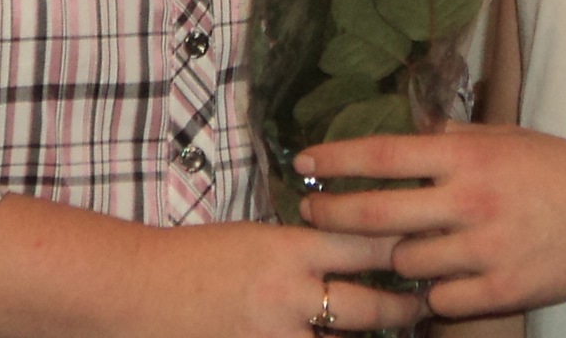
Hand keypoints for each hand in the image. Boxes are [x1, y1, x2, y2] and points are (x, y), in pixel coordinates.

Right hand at [0, 199, 424, 337]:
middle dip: (406, 308)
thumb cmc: (195, 258)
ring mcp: (275, 335)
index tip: (431, 246)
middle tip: (429, 304)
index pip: (365, 242)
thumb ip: (301, 245)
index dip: (404, 247)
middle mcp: (289, 294)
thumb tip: (348, 242)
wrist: (134, 289)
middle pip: (370, 305)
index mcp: (288, 249)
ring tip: (401, 326)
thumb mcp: (254, 237)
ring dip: (367, 332)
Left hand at [294, 126, 565, 319]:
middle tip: (311, 216)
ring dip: (396, 258)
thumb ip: (456, 139)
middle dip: (334, 216)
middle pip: (378, 214)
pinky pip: (441, 300)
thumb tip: (413, 133)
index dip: (336, 160)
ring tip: (400, 251)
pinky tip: (438, 282)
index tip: (304, 163)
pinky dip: (433, 294)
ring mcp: (484, 249)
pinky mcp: (501, 290)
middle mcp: (469, 201)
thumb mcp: (507, 137)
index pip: (384, 155)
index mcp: (468, 157)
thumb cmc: (560, 169)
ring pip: (407, 262)